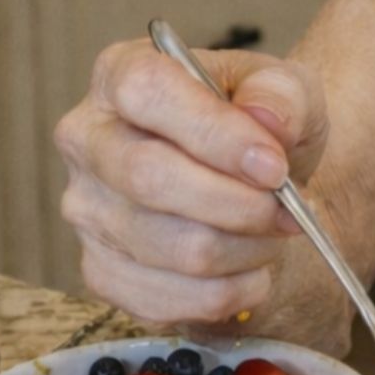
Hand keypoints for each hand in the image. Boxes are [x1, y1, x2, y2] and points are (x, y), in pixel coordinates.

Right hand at [53, 39, 329, 328]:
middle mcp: (88, 140)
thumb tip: (267, 120)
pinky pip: (170, 300)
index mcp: (121, 74)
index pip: (148, 94)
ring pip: (173, 247)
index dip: (215, 134)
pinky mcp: (101, 271)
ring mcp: (86, 210)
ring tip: (273, 232)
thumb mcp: (287, 90)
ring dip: (246, 249)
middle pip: (150, 178)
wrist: (258, 183)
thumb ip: (283, 94)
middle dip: (240, 203)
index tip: (273, 166)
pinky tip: (250, 267)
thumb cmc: (261, 127)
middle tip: (288, 209)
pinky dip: (230, 291)